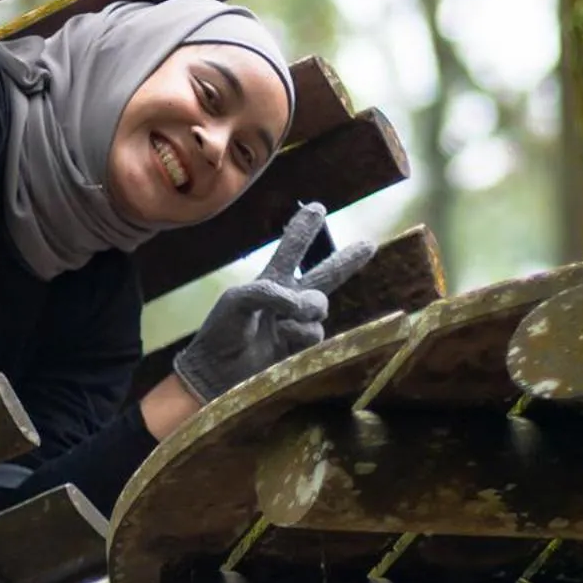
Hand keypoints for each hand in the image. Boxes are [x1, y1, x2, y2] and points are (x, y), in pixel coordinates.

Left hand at [172, 203, 375, 403]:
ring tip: (280, 322)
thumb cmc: (221, 333)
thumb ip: (267, 291)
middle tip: (368, 245)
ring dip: (305, 309)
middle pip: (324, 276)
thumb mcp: (237, 301)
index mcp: (270, 283)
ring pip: (320, 307)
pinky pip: (315, 333)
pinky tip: (282, 337)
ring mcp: (297, 326)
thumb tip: (301, 302)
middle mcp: (288, 302)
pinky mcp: (302, 350)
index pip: (290, 252)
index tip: (317, 208)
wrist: (215, 373)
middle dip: (347, 260)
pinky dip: (300, 331)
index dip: (303, 231)